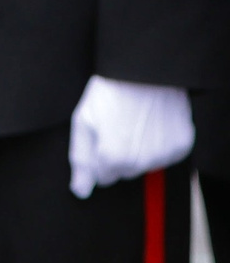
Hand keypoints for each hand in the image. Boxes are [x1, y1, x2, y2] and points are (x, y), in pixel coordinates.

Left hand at [67, 76, 193, 197]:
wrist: (144, 72)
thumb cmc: (110, 93)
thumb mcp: (83, 121)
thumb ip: (80, 159)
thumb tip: (80, 190)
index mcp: (113, 158)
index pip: (102, 177)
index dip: (98, 157)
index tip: (100, 137)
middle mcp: (140, 163)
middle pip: (125, 172)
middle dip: (118, 156)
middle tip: (116, 126)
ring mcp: (163, 156)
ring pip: (146, 165)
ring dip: (139, 151)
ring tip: (134, 122)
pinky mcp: (181, 146)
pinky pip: (167, 155)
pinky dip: (159, 144)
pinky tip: (152, 124)